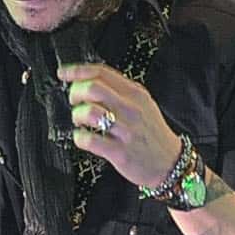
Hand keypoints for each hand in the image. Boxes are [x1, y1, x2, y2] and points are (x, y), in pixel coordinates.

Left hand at [58, 62, 181, 190]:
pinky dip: (80, 137)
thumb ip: (121, 92)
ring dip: (77, 115)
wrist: (170, 163)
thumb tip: (90, 82)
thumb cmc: (152, 134)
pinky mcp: (120, 152)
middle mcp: (131, 109)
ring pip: (90, 112)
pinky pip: (90, 140)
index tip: (64, 73)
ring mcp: (126, 131)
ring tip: (80, 121)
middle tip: (74, 101)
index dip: (78, 71)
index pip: (102, 72)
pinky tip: (83, 138)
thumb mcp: (144, 104)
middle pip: (93, 88)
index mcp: (135, 94)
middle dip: (76, 92)